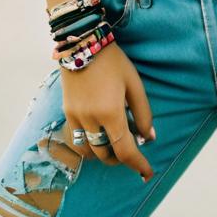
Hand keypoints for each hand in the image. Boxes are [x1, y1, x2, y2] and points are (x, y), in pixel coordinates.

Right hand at [60, 43, 155, 178]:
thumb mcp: (134, 84)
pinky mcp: (67, 113)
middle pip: (106, 154)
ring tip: (115, 143)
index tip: (147, 173)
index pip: (125, 150)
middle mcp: (91, 119)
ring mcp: (76, 117)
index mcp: (110, 112)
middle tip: (132, 150)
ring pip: (89, 151)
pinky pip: (77, 139)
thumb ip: (143, 112)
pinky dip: (89, 145)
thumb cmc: (113, 61)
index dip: (137, 164)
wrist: (83, 44)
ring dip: (104, 153)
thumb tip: (149, 137)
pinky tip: (98, 136)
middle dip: (121, 158)